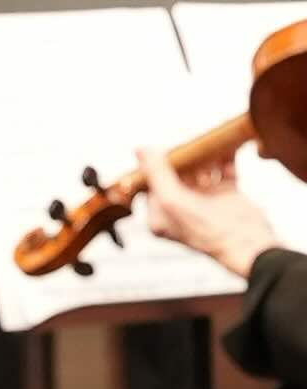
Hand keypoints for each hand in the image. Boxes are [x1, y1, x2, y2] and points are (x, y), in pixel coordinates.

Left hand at [139, 145, 279, 279]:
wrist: (249, 245)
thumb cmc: (205, 229)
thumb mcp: (171, 200)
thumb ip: (156, 173)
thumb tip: (139, 148)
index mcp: (161, 215)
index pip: (152, 183)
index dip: (156, 165)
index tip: (163, 149)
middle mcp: (181, 208)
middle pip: (177, 174)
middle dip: (183, 159)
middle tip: (188, 144)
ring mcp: (205, 201)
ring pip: (200, 170)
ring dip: (204, 156)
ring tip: (207, 144)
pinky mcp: (228, 195)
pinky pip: (223, 170)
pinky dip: (223, 158)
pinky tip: (225, 146)